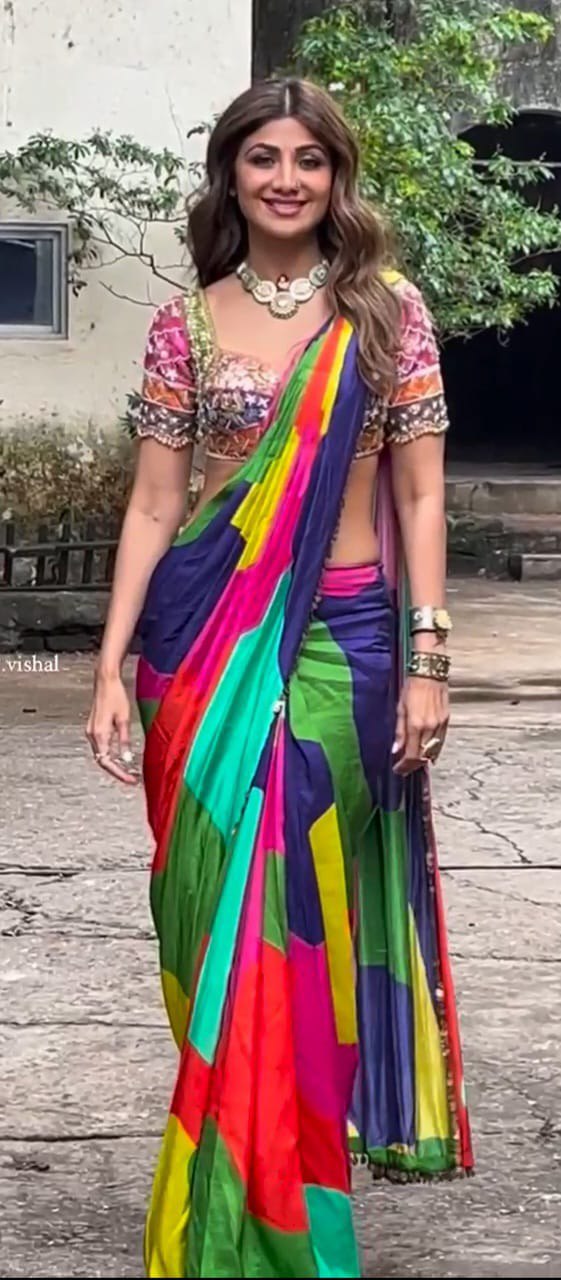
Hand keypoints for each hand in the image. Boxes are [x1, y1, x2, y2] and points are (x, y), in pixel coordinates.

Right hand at [85, 669, 140, 785]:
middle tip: (132, 778)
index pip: (107, 762)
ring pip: (101, 754)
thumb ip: (124, 740)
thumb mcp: (124, 719)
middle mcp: (91, 734)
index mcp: (99, 734)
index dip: (118, 773)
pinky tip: (121, 757)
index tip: (130, 780)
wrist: (105, 681)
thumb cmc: (116, 696)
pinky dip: (110, 754)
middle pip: (102, 760)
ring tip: (129, 771)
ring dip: (113, 764)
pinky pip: (100, 746)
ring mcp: (90, 731)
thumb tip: (127, 759)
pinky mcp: (93, 728)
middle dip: (117, 771)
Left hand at [392, 676, 448, 775]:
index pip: (411, 754)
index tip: (398, 769)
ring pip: (433, 751)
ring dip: (423, 759)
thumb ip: (399, 731)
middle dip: (413, 765)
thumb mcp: (400, 709)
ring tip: (414, 762)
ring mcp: (440, 725)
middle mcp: (430, 728)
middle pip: (423, 756)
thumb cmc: (412, 688)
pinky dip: (433, 750)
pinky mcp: (446, 721)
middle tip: (404, 768)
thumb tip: (396, 750)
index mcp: (416, 725)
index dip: (404, 765)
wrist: (430, 673)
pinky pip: (440, 742)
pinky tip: (428, 753)